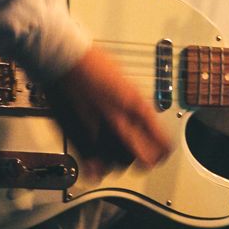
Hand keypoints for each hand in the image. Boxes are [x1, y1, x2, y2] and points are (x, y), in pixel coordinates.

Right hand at [48, 45, 172, 173]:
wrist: (66, 58)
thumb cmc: (92, 64)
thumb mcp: (124, 82)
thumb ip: (133, 105)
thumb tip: (141, 120)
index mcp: (135, 104)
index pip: (161, 142)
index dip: (163, 150)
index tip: (162, 152)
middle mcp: (120, 120)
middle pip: (144, 159)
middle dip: (147, 161)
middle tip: (145, 160)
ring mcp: (100, 131)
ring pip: (120, 164)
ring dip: (121, 162)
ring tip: (118, 155)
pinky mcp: (80, 136)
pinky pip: (95, 166)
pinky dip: (98, 170)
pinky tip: (98, 167)